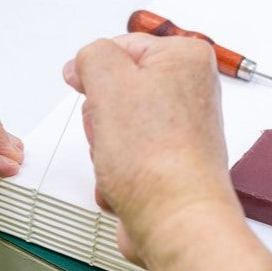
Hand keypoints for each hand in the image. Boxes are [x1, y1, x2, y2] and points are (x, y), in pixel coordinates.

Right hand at [63, 34, 240, 266]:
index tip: (83, 88)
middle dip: (100, 120)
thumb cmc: (155, 161)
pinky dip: (116, 177)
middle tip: (111, 134)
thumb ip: (92, 56)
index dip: (93, 72)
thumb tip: (84, 64)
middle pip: (115, 95)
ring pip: (115, 132)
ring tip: (121, 165)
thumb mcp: (110, 81)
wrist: (176, 222)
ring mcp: (179, 134)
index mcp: (185, 59)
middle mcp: (188, 95)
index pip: (120, 47)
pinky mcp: (168, 167)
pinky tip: (125, 186)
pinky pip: (125, 162)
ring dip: (104, 153)